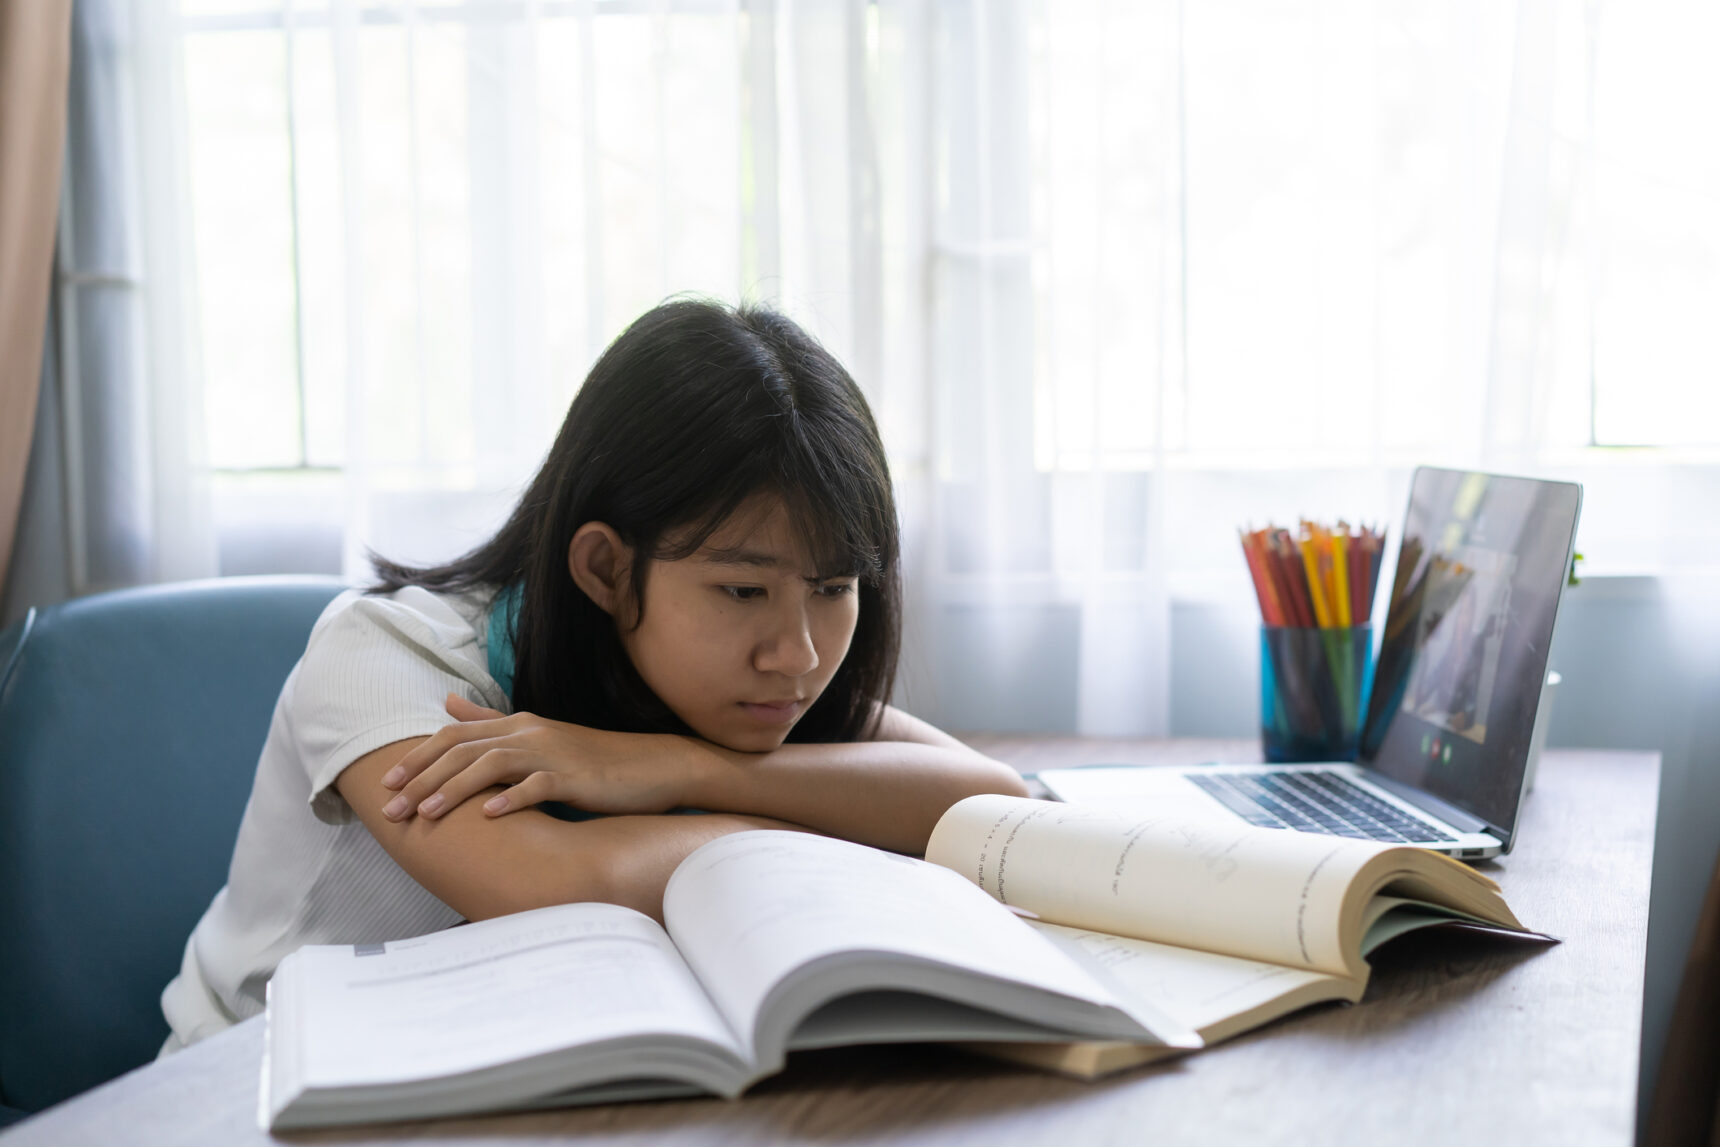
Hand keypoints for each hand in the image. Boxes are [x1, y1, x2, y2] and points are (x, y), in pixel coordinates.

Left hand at [379, 694, 699, 820]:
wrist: (652, 766)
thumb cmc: (592, 758)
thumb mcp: (537, 735)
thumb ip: (490, 721)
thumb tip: (448, 703)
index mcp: (518, 724)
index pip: (455, 735)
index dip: (418, 757)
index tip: (386, 782)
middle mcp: (530, 733)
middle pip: (464, 750)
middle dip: (422, 778)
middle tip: (390, 808)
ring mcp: (553, 754)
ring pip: (491, 765)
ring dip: (454, 789)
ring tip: (425, 813)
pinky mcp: (576, 777)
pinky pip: (538, 786)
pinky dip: (511, 799)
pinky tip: (489, 816)